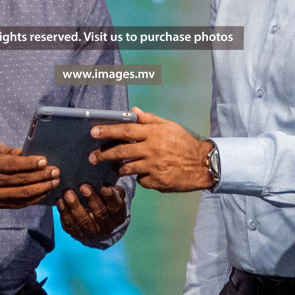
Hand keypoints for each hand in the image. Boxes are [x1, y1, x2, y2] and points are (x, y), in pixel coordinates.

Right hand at [0, 142, 57, 208]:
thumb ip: (7, 151)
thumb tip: (25, 152)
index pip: (12, 165)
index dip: (29, 163)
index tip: (44, 161)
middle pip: (20, 180)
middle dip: (41, 176)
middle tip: (55, 171)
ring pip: (22, 194)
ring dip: (41, 188)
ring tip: (54, 182)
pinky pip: (20, 203)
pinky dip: (34, 199)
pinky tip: (45, 192)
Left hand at [57, 183, 126, 242]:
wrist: (97, 222)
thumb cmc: (106, 202)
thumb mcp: (113, 196)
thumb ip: (113, 190)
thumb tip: (108, 182)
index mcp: (118, 216)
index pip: (116, 207)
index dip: (111, 197)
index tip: (105, 187)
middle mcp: (106, 227)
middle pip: (100, 214)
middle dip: (92, 200)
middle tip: (83, 187)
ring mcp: (92, 232)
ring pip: (83, 221)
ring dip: (75, 207)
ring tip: (68, 194)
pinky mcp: (78, 234)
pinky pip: (70, 225)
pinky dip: (64, 213)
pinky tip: (60, 202)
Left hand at [90, 108, 212, 192]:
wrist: (202, 165)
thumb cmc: (184, 143)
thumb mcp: (169, 127)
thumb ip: (150, 120)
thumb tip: (133, 112)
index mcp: (154, 134)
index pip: (126, 130)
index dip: (108, 131)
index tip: (94, 132)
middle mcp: (152, 150)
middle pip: (121, 152)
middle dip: (103, 154)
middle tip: (92, 157)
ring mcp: (154, 167)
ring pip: (127, 168)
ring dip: (119, 168)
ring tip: (116, 167)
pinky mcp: (157, 182)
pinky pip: (141, 180)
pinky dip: (140, 177)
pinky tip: (144, 174)